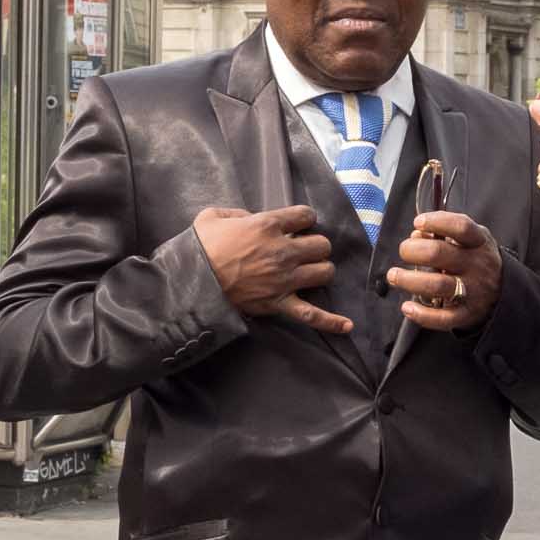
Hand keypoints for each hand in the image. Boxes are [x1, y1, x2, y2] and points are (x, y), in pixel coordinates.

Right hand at [192, 204, 350, 335]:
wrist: (191, 283)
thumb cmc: (200, 248)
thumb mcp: (213, 216)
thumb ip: (237, 213)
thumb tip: (250, 219)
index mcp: (268, 225)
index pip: (305, 216)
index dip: (304, 219)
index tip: (298, 224)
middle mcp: (283, 251)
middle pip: (322, 245)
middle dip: (315, 246)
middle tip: (303, 250)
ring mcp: (284, 279)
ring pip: (324, 272)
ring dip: (320, 270)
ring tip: (310, 271)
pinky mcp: (280, 303)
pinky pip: (312, 315)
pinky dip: (331, 322)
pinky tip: (347, 325)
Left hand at [386, 211, 503, 330]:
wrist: (503, 293)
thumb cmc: (474, 259)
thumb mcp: (469, 240)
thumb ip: (444, 233)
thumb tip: (417, 234)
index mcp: (479, 242)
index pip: (461, 227)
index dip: (437, 222)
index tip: (418, 222)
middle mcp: (477, 266)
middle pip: (439, 254)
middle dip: (413, 250)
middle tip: (404, 251)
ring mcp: (472, 291)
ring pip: (437, 285)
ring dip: (409, 280)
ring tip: (394, 276)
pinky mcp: (466, 314)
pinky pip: (443, 318)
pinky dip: (422, 315)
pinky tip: (407, 307)